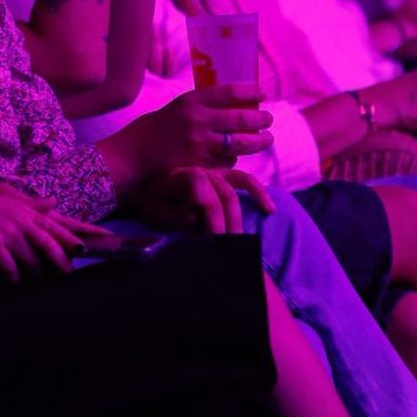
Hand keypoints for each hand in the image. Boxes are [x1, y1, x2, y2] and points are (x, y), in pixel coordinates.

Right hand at [0, 184, 110, 281]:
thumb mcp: (10, 202)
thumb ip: (33, 205)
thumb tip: (54, 202)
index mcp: (28, 212)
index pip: (60, 223)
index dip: (82, 231)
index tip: (103, 238)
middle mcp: (22, 222)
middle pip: (50, 244)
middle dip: (62, 261)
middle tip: (68, 273)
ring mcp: (8, 233)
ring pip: (31, 259)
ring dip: (35, 273)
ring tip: (37, 281)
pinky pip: (9, 266)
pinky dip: (13, 276)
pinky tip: (12, 281)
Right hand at [130, 83, 274, 169]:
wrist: (137, 151)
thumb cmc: (162, 126)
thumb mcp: (181, 105)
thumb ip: (206, 104)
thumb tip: (241, 102)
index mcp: (192, 101)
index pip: (230, 92)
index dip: (251, 91)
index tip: (263, 92)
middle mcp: (197, 120)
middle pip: (241, 118)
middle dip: (262, 119)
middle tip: (269, 119)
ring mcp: (200, 144)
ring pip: (241, 143)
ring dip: (259, 141)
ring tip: (267, 138)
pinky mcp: (201, 164)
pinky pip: (227, 160)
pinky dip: (235, 157)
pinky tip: (237, 154)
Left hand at [135, 166, 272, 234]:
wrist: (146, 185)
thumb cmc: (151, 201)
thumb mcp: (154, 211)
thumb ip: (174, 215)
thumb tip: (196, 217)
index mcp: (185, 175)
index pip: (207, 200)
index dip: (213, 224)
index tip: (216, 243)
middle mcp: (203, 168)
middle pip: (226, 196)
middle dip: (230, 225)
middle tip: (231, 248)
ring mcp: (215, 170)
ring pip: (241, 184)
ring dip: (249, 210)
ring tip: (249, 237)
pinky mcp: (223, 175)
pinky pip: (245, 179)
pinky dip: (259, 192)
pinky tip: (269, 210)